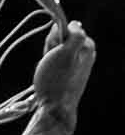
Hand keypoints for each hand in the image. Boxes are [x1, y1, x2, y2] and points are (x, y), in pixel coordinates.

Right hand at [33, 20, 95, 134]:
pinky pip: (56, 64)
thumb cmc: (57, 82)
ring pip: (57, 52)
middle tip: (49, 64)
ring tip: (48, 73)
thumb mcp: (66, 52)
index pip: (66, 29)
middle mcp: (86, 54)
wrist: (55, 110)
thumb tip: (74, 24)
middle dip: (51, 49)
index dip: (54, 39)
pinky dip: (49, 68)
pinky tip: (49, 79)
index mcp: (87, 46)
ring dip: (48, 59)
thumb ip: (74, 34)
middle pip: (62, 41)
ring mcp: (78, 66)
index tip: (51, 52)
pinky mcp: (70, 76)